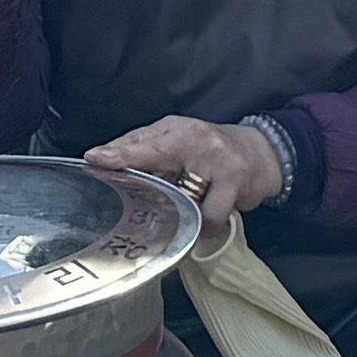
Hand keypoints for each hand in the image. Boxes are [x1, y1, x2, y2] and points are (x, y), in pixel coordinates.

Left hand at [82, 111, 291, 220]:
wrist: (261, 152)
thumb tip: (101, 157)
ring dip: (185, 215)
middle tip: (139, 199)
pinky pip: (210, 219)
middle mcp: (197, 142)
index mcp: (177, 131)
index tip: (95, 159)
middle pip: (161, 164)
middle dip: (146, 184)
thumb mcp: (177, 137)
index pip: (144, 143)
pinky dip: (207, 225)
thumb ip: (141, 146)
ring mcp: (219, 163)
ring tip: (195, 205)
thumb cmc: (211, 147)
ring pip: (186, 204)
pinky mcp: (236, 184)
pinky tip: (211, 216)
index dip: (119, 153)